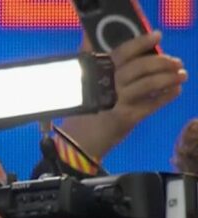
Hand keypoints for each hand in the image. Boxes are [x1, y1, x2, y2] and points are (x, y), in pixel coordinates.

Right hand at [63, 32, 186, 159]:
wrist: (78, 140)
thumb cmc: (83, 108)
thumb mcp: (83, 80)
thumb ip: (88, 56)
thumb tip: (88, 34)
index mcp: (97, 71)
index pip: (122, 53)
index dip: (141, 42)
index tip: (157, 35)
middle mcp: (107, 84)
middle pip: (139, 67)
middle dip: (162, 62)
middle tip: (177, 62)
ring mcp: (117, 101)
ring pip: (148, 84)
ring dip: (168, 78)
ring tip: (182, 75)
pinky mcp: (126, 118)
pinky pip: (152, 104)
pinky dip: (166, 96)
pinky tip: (175, 90)